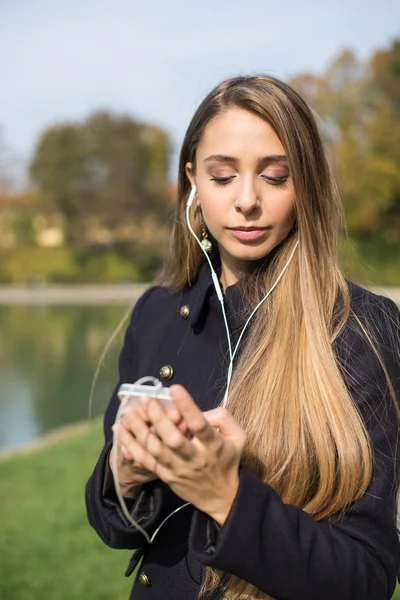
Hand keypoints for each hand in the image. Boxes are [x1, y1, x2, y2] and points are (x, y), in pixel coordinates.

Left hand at [119, 384, 245, 524]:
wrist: (222, 497)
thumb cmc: (227, 459)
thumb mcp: (238, 437)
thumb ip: (223, 418)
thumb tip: (203, 410)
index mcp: (213, 445)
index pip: (200, 424)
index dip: (187, 406)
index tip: (175, 388)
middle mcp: (194, 458)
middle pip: (173, 439)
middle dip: (158, 419)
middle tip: (146, 400)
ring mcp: (178, 468)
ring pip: (155, 450)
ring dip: (139, 431)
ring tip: (128, 412)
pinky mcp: (165, 476)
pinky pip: (145, 461)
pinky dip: (131, 446)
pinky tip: (120, 431)